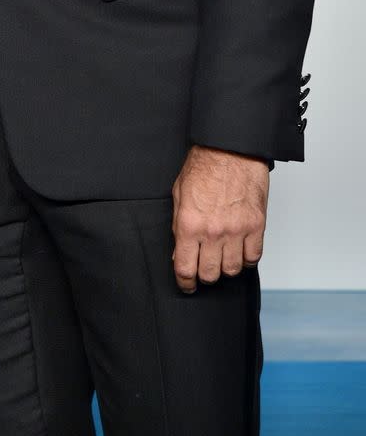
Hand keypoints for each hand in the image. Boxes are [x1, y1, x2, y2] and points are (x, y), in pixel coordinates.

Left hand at [171, 145, 268, 292]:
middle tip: (204, 267)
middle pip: (209, 274)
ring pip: (232, 270)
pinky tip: (240, 250)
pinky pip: (253, 258)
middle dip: (205, 275)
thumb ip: (178, 226)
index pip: (185, 269)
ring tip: (222, 256)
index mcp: (189, 224)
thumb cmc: (204, 167)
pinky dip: (247, 259)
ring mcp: (236, 230)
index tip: (187, 285)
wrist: (230, 150)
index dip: (185, 283)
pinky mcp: (256, 226)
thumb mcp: (179, 195)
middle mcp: (212, 232)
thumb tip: (180, 252)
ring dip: (226, 267)